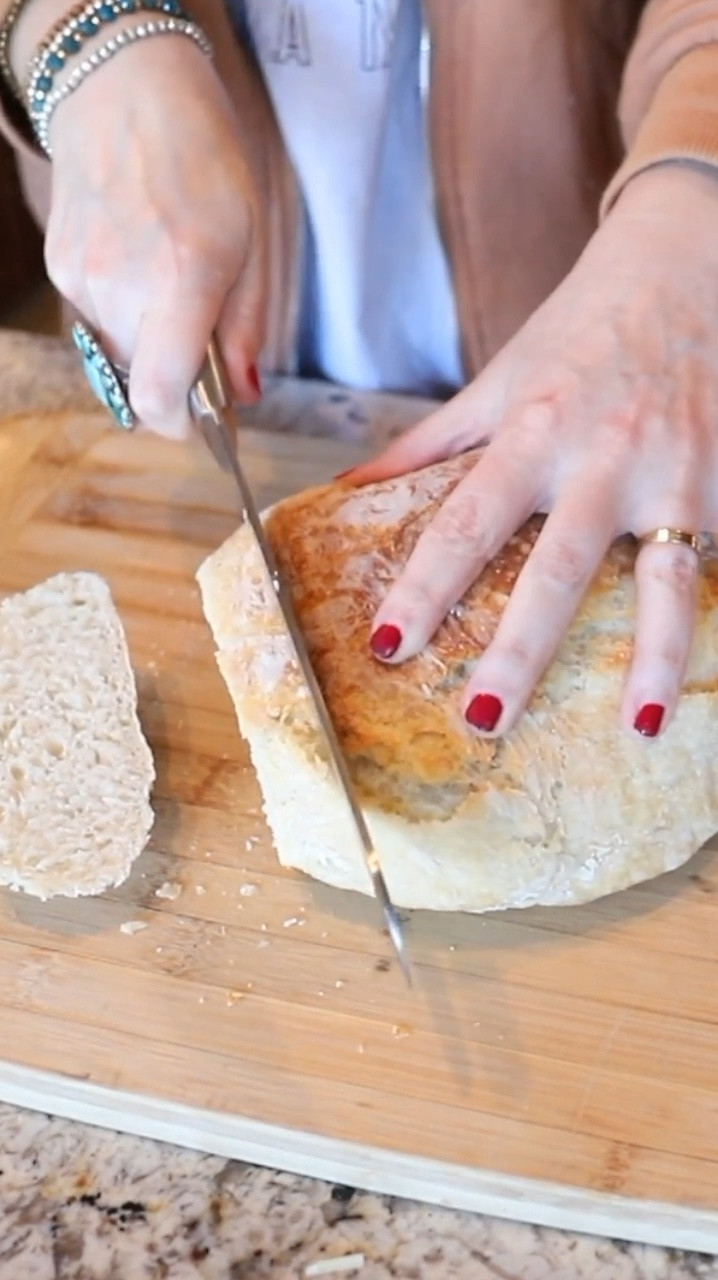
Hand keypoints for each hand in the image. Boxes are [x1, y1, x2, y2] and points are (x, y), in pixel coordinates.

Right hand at [45, 35, 264, 437]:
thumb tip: (242, 394)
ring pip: (119, 351)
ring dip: (150, 343)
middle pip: (142, 380)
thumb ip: (245, 325)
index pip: (160, 394)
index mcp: (182, 277)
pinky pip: (97, 319)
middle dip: (177, 379)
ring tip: (172, 285)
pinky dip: (125, 313)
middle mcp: (122, 284)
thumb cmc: (202, 158)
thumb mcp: (251, 239)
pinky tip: (141, 262)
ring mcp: (82, 276)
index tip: (203, 426)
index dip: (181, 426)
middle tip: (206, 344)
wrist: (124, 86)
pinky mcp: (61, 266)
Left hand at [349, 165, 717, 738]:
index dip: (423, 586)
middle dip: (521, 648)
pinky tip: (690, 682)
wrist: (690, 254)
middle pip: (556, 568)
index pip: (464, 522)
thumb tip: (347, 490)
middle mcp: (601, 458)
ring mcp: (674, 473)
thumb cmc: (583, 325)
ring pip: (665, 578)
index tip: (388, 644)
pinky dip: (704, 620)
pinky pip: (713, 558)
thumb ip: (429, 443)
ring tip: (638, 728)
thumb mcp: (501, 378)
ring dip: (652, 657)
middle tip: (484, 718)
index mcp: (532, 431)